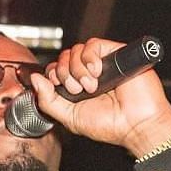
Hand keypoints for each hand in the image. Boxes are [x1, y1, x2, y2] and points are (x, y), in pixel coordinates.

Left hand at [30, 38, 170, 156]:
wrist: (135, 125)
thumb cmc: (109, 125)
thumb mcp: (70, 118)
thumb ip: (48, 101)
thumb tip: (35, 79)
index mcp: (78, 87)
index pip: (56, 69)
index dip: (53, 74)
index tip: (57, 85)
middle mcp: (89, 74)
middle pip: (64, 58)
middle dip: (64, 73)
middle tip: (76, 89)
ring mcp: (102, 63)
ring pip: (76, 50)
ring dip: (77, 68)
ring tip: (90, 85)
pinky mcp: (115, 54)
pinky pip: (93, 44)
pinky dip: (89, 57)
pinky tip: (96, 72)